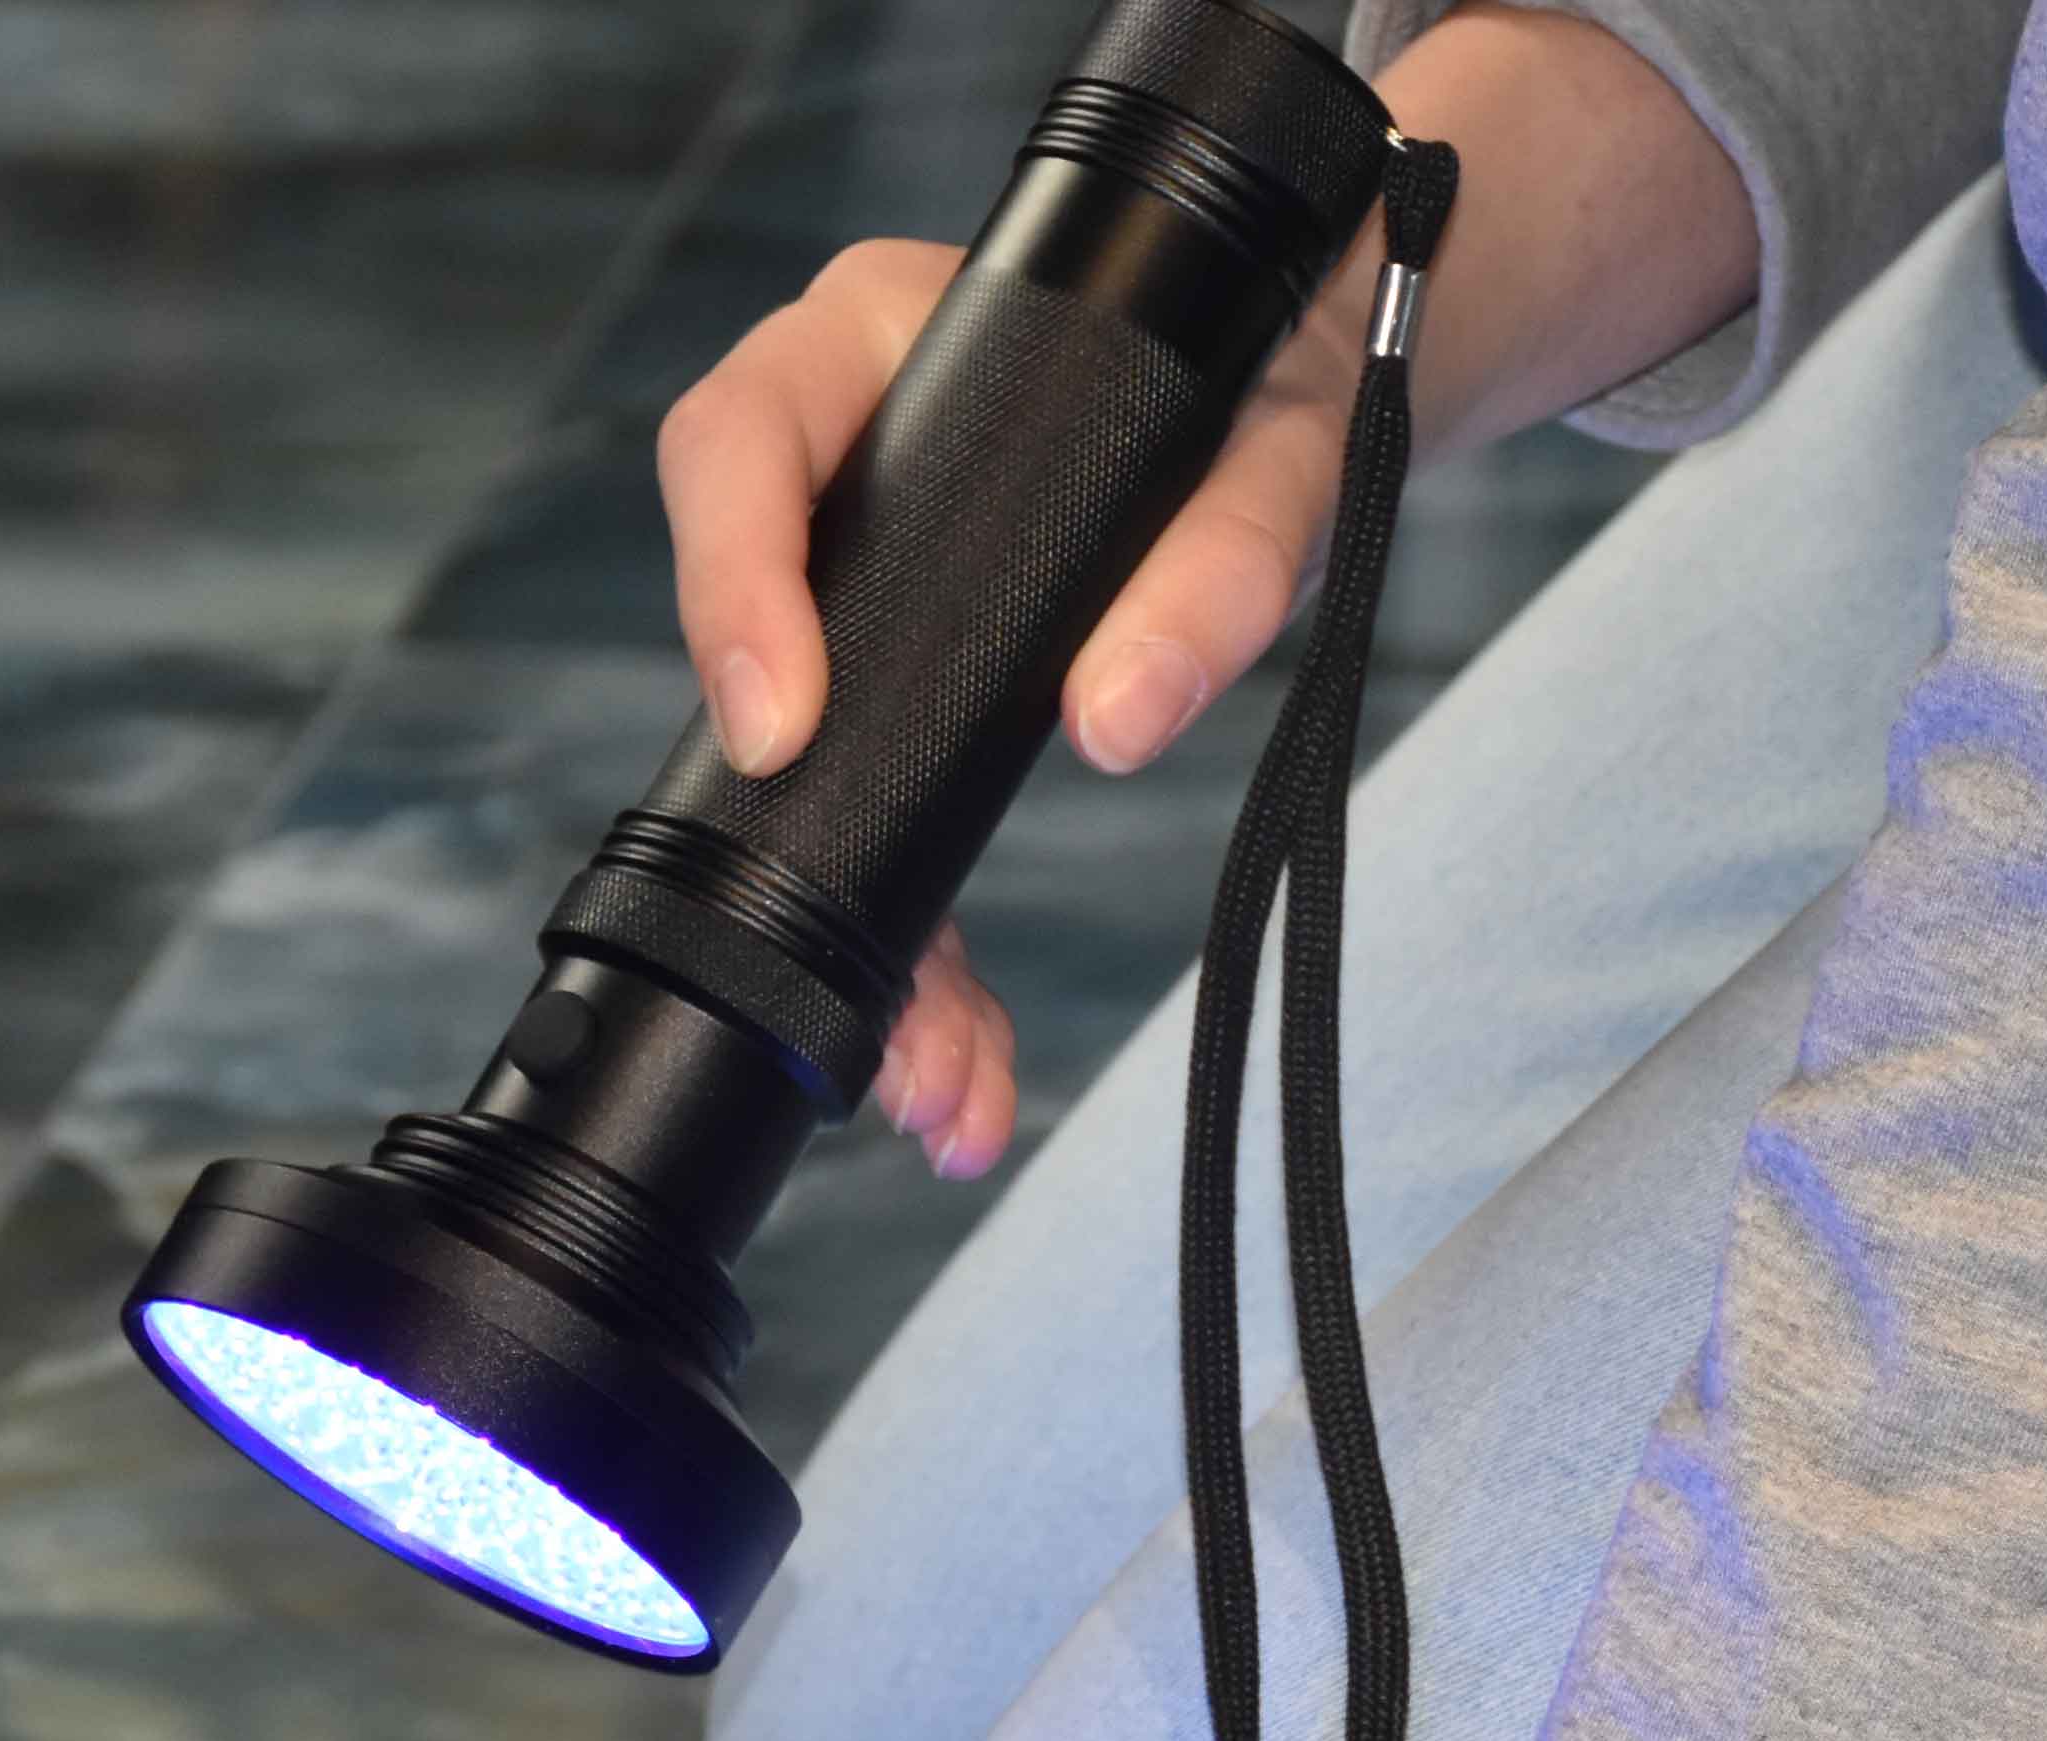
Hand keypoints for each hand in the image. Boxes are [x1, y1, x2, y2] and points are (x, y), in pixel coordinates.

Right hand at [650, 5, 1753, 1180]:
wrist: (1315, 382)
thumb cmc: (1275, 373)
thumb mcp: (1278, 444)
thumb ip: (1221, 555)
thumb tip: (1116, 716)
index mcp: (879, 346)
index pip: (739, 441)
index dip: (731, 587)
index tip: (778, 729)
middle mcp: (844, 463)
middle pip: (753, 665)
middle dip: (797, 859)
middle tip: (870, 1003)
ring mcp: (866, 592)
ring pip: (817, 790)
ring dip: (874, 960)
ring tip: (934, 1088)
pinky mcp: (913, 697)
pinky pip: (891, 835)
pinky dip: (925, 964)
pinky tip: (954, 1067)